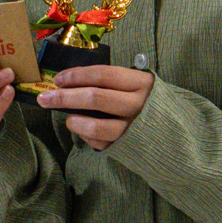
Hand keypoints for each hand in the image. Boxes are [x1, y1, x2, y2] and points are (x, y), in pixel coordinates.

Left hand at [36, 65, 152, 150]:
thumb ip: (111, 83)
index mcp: (140, 82)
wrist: (177, 132)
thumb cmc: (148, 102)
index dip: (77, 75)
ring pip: (97, 126)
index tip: (58, 79)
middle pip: (95, 98)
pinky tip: (84, 131)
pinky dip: (88, 137)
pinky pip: (102, 143)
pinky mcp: (129, 147)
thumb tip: (70, 82)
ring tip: (67, 119)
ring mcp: (134, 128)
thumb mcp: (136, 85)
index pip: (103, 75)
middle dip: (65, 97)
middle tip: (44, 98)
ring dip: (75, 122)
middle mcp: (138, 104)